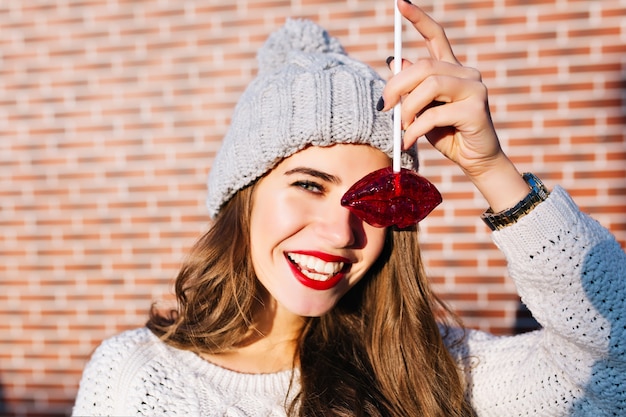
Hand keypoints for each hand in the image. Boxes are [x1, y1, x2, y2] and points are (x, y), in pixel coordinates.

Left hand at [380, 0, 530, 211]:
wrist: (475, 161)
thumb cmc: (447, 135)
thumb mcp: (421, 110)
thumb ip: (411, 88)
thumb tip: (394, 60)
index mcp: (452, 70)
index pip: (436, 36)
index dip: (418, 18)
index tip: (399, 3)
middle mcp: (466, 74)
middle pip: (424, 65)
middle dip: (397, 85)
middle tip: (384, 106)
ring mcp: (475, 89)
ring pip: (430, 85)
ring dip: (407, 108)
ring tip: (401, 128)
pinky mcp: (476, 109)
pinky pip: (435, 113)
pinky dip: (415, 129)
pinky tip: (408, 141)